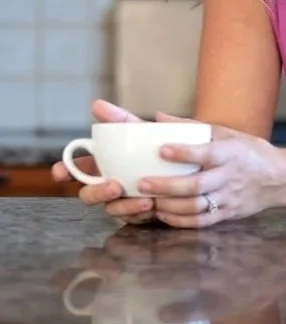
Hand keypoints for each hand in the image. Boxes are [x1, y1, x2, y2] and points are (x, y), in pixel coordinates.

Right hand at [50, 99, 157, 225]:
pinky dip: (142, 213)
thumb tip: (97, 104)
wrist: (188, 165)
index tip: (59, 172)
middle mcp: (108, 183)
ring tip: (146, 200)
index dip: (65, 170)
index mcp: (104, 163)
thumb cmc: (160, 145)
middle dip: (97, 193)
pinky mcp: (137, 214)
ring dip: (125, 206)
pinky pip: (133, 219)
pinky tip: (154, 206)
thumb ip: (121, 119)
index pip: (78, 168)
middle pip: (88, 194)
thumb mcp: (144, 130)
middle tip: (115, 186)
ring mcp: (121, 201)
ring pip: (111, 210)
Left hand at [136, 113, 285, 227]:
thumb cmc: (250, 152)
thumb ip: (193, 127)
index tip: (161, 149)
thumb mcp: (228, 133)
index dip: (184, 152)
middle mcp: (230, 177)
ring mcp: (229, 198)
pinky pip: (201, 222)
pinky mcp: (228, 214)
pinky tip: (163, 215)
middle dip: (167, 186)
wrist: (280, 178)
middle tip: (143, 183)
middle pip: (196, 185)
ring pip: (196, 207)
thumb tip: (159, 117)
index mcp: (231, 153)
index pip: (206, 153)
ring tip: (149, 201)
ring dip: (170, 206)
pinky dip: (180, 221)